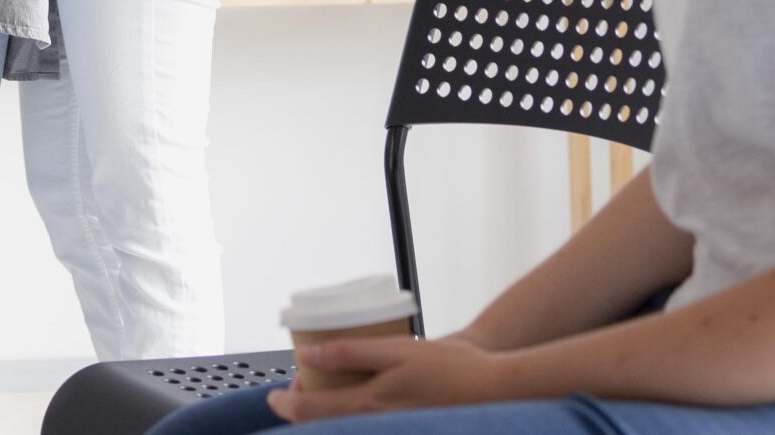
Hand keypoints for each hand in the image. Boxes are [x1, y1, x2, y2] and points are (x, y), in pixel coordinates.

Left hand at [268, 336, 511, 422]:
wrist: (497, 391)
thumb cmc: (451, 367)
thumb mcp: (396, 349)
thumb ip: (350, 353)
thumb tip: (307, 355)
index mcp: (370, 406)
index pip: (311, 413)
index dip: (286, 404)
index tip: (276, 395)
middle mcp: (378, 428)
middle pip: (324, 429)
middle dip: (305, 412)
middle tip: (300, 391)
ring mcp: (394, 434)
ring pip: (346, 432)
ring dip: (328, 420)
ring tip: (325, 400)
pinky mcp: (407, 434)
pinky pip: (368, 432)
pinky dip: (352, 424)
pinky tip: (355, 413)